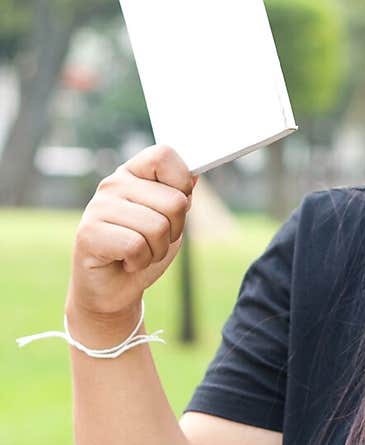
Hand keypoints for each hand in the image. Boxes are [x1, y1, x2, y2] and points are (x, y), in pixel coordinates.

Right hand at [67, 143, 197, 319]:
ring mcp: (98, 207)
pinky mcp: (88, 233)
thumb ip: (179, 197)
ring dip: (156, 250)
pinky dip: (140, 261)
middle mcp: (113, 184)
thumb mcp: (170, 222)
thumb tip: (195, 174)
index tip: (175, 206)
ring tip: (139, 253)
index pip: (164, 155)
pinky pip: (136, 246)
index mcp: (133, 174)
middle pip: (174, 201)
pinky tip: (125, 261)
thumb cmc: (143, 251)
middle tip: (152, 241)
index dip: (181, 182)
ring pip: (158, 227)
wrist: (113, 289)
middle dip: (173, 231)